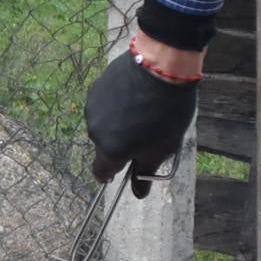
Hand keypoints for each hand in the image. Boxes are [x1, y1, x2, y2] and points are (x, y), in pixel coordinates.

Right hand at [87, 50, 199, 196]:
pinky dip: (116, 104)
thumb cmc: (166, 112)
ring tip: (141, 109)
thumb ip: (146, 171)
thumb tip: (138, 194)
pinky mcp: (97, 87)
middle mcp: (96, 131)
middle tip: (144, 132)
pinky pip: (104, 104)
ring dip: (117, 123)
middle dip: (120, 143)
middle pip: (105, 145)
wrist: (162, 66)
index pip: (101, 172)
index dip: (110, 174)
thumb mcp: (163, 147)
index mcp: (111, 150)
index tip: (121, 169)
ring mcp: (94, 107)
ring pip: (104, 123)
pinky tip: (134, 94)